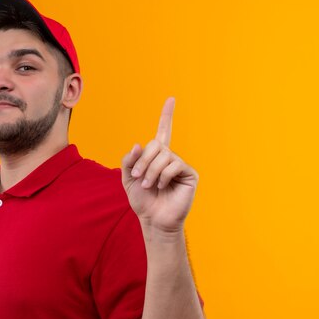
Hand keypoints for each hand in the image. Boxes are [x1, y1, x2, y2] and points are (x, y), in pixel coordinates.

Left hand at [121, 97, 197, 232]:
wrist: (153, 219)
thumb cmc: (142, 200)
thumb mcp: (128, 178)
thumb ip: (129, 160)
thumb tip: (139, 144)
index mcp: (156, 156)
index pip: (163, 131)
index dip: (167, 116)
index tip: (171, 99)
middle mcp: (170, 157)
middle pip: (155, 144)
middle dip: (142, 161)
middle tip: (138, 178)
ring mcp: (180, 165)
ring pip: (163, 155)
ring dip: (150, 172)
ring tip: (149, 185)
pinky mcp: (190, 174)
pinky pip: (174, 164)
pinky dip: (163, 175)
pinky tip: (162, 186)